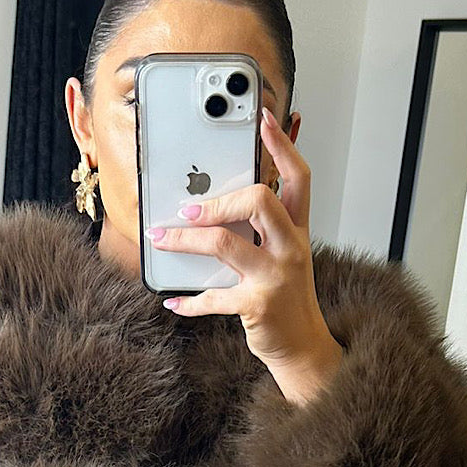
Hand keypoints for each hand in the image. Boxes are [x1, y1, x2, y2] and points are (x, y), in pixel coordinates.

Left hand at [144, 104, 343, 405]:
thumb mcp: (282, 257)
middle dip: (219, 199)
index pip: (297, 178)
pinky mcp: (257, 306)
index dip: (282, 146)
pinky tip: (173, 300)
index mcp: (297, 231)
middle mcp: (290, 249)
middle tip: (190, 206)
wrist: (303, 347)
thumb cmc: (286, 299)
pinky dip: (189, 300)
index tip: (264, 119)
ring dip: (186, 239)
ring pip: (224, 243)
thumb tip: (213, 205)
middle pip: (260, 201)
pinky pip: (214, 297)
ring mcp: (274, 277)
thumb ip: (259, 230)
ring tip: (163, 238)